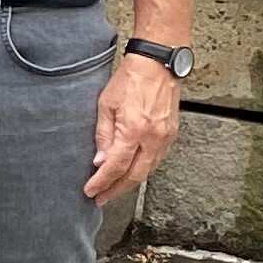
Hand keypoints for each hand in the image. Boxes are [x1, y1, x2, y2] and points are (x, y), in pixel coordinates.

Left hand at [88, 49, 182, 201]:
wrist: (157, 64)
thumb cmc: (130, 79)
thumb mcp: (106, 104)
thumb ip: (103, 135)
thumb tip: (100, 160)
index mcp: (134, 130)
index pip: (116, 166)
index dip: (102, 182)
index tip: (91, 191)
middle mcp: (152, 138)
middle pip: (134, 175)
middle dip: (116, 190)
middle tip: (101, 198)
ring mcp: (165, 137)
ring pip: (148, 171)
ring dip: (130, 183)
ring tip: (113, 189)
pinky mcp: (172, 134)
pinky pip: (157, 160)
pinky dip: (143, 170)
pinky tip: (132, 173)